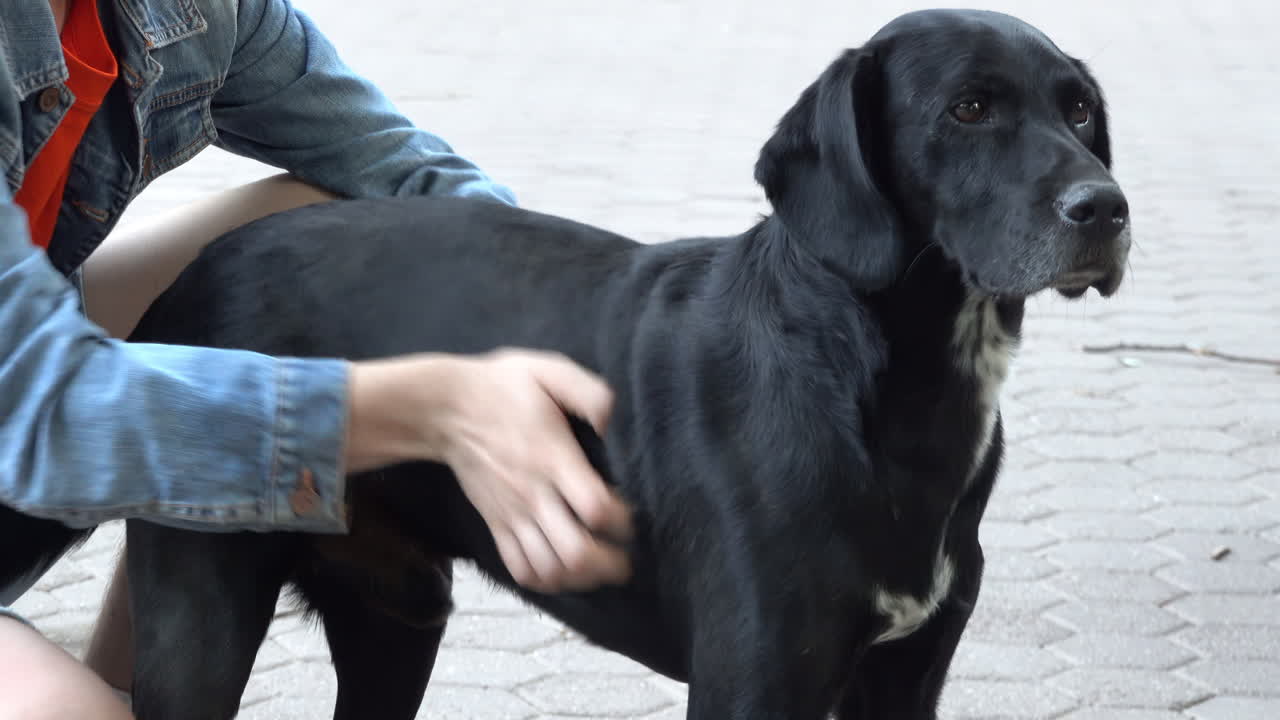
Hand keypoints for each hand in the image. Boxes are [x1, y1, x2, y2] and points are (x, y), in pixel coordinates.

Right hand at [345, 349, 633, 592]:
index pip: (594, 508)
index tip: (630, 516)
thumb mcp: (548, 371)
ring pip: (549, 568)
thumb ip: (589, 393)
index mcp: (552, 459)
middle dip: (607, 564)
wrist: (447, 408)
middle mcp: (534, 494)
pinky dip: (545, 580)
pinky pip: (520, 569)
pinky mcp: (496, 524)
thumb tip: (611, 421)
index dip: (621, 521)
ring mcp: (512, 514)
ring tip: (598, 571)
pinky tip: (562, 573)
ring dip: (580, 578)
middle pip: (575, 552)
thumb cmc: (503, 387)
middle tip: (624, 560)